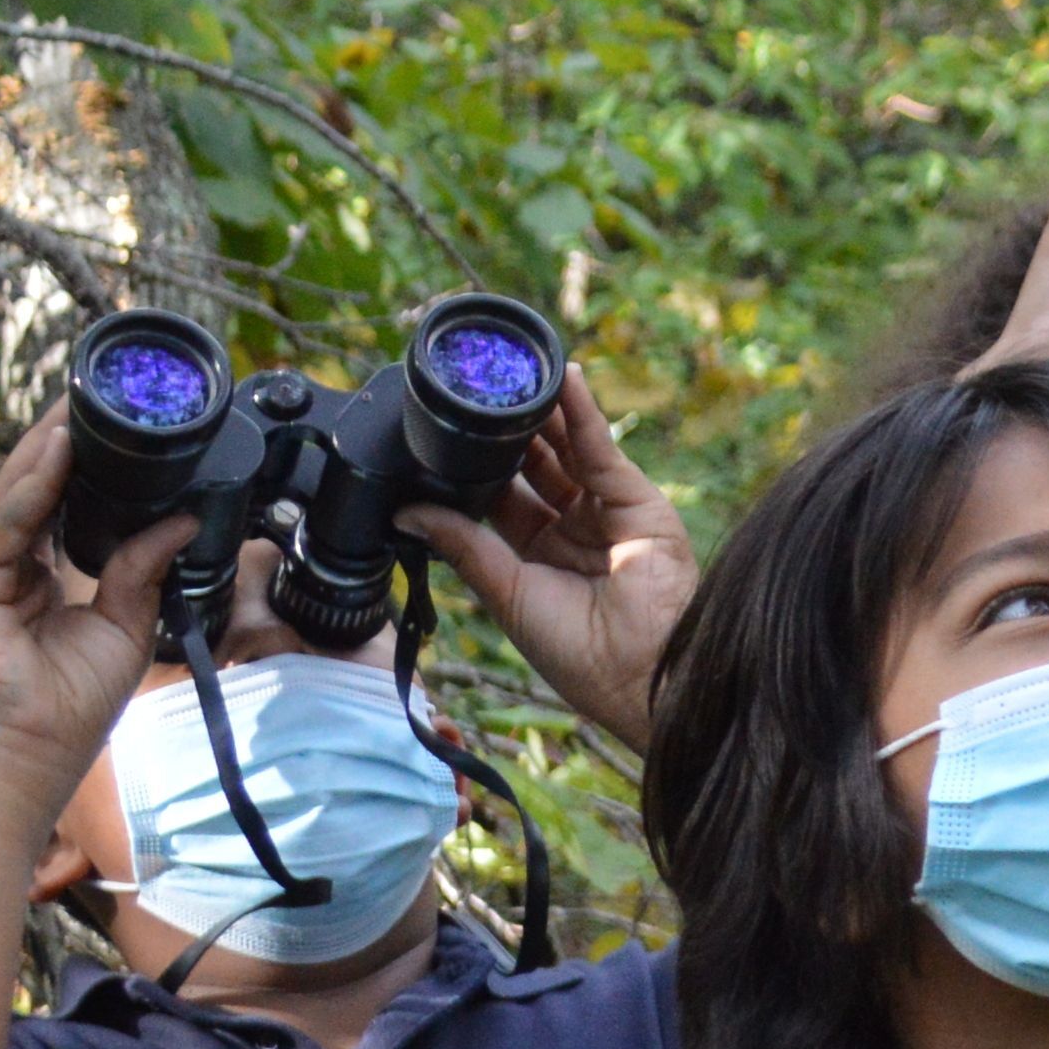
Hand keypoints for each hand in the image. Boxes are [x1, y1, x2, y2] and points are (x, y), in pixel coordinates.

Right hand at [0, 417, 172, 792]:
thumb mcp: (124, 626)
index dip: (82, 465)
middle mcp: (2, 565)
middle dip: (61, 442)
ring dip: (45, 448)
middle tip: (95, 395)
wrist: (34, 753)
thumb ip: (142, 571)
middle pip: (31, 490)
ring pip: (13, 495)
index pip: (57, 504)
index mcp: (36, 574)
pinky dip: (29, 486)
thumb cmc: (72, 704)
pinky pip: (1, 523)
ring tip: (79, 407)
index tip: (113, 426)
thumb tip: (182, 521)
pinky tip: (56, 451)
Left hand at [412, 367, 695, 750]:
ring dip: (542, 411)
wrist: (641, 674)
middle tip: (476, 394)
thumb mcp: (506, 594)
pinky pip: (602, 448)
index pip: (502, 495)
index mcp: (539, 556)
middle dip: (507, 432)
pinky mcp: (637, 499)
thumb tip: (407, 512)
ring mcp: (607, 511)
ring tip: (512, 374)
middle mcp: (574, 528)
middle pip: (535, 465)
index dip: (476, 465)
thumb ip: (462, 545)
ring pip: (567, 449)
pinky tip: (564, 380)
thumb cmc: (580, 654)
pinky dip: (583, 412)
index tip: (443, 433)